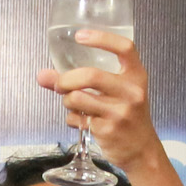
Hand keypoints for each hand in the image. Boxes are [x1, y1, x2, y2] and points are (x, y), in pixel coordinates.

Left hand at [36, 30, 158, 171]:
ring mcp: (120, 113)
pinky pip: (78, 119)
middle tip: (60, 85)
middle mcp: (131, 92)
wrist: (142, 149)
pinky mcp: (107, 130)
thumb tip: (43, 75)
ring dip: (67, 101)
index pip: (125, 48)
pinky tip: (80, 120)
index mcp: (136, 76)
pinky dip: (72, 118)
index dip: (101, 38)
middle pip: (91, 75)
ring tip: (71, 103)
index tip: (80, 36)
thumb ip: (83, 80)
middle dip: (66, 79)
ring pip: (78, 98)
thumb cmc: (127, 115)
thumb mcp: (116, 93)